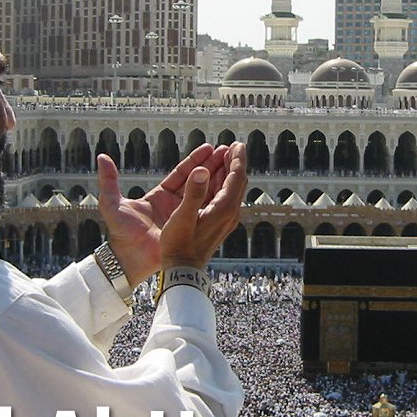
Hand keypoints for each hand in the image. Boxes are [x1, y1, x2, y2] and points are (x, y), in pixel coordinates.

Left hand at [95, 144, 237, 283]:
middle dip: (213, 165)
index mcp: (159, 196)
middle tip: (228, 150)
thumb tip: (102, 156)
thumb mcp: (112, 204)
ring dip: (220, 179)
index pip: (181, 174)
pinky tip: (232, 189)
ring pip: (206, 194)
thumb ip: (108, 180)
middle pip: (197, 180)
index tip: (209, 147)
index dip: (195, 160)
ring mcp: (184, 217)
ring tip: (234, 163)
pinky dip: (219, 200)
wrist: (129, 262)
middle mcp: (174, 205)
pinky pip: (208, 212)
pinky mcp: (191, 230)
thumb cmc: (120, 235)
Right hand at [160, 142, 247, 269]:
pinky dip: (221, 184)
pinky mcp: (218, 224)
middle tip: (231, 147)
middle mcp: (229, 213)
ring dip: (228, 172)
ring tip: (223, 157)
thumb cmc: (179, 246)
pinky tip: (213, 179)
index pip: (237, 177)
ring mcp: (225, 219)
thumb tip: (204, 170)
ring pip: (231, 189)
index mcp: (224, 209)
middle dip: (234, 162)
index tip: (236, 145)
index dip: (237, 159)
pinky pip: (224, 198)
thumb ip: (193, 192)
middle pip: (237, 181)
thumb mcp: (182, 218)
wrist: (182, 271)